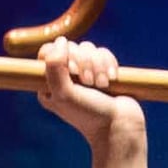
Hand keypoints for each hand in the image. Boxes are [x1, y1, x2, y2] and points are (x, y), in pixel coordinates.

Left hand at [35, 37, 148, 167]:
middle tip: (88, 83)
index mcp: (48, 83)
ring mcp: (85, 72)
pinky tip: (111, 79)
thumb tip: (61, 41)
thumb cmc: (88, 115)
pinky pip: (103, 52)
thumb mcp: (63, 94)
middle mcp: (65, 76)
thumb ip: (54, 67)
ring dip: (97, 66)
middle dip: (83, 62)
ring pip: (88, 48)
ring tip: (101, 85)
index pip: (48, 51)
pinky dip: (109, 64)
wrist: (119, 126)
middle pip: (70, 46)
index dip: (62, 55)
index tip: (72, 72)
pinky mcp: (102, 70)